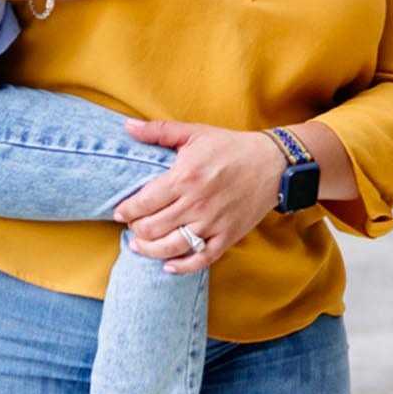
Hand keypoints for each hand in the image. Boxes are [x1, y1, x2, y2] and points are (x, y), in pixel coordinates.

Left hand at [112, 121, 281, 274]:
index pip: (143, 203)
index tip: (120, 212)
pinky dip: (181, 267)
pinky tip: (168, 265)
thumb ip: (159, 131)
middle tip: (132, 226)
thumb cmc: (230, 147)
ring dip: (149, 250)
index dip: (126, 210)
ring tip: (140, 246)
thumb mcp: (195, 133)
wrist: (272, 163)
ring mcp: (213, 223)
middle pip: (152, 228)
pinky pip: (200, 259)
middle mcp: (196, 203)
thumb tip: (127, 127)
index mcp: (185, 177)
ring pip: (170, 247)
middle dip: (135, 230)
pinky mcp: (227, 237)